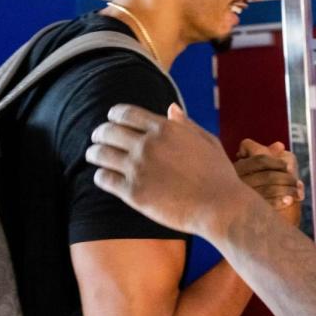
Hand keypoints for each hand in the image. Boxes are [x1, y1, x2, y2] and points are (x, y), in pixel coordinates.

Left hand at [87, 103, 252, 237]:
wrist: (221, 207)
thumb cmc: (219, 176)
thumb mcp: (207, 142)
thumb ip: (186, 124)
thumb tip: (171, 108)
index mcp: (164, 129)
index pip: (125, 113)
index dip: (114, 116)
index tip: (112, 121)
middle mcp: (147, 145)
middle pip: (107, 131)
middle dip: (100, 134)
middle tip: (98, 140)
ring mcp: (138, 168)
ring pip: (100, 153)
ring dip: (94, 153)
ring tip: (95, 156)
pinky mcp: (133, 193)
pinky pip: (103, 179)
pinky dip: (100, 176)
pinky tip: (105, 177)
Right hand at [234, 139, 302, 226]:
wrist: (235, 213)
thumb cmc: (250, 183)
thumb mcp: (255, 167)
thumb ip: (268, 154)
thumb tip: (280, 146)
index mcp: (238, 167)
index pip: (261, 160)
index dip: (277, 162)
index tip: (289, 166)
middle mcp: (238, 181)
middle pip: (268, 176)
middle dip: (287, 178)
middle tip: (298, 182)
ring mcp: (242, 196)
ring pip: (269, 190)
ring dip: (288, 190)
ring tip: (298, 194)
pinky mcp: (247, 210)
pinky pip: (267, 205)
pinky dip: (280, 202)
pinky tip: (289, 201)